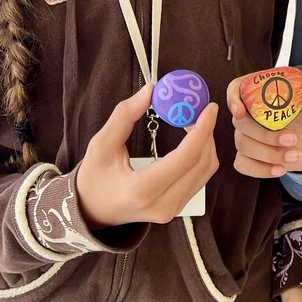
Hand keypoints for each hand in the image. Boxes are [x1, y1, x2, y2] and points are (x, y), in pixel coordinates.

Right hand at [77, 84, 218, 229]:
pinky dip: (201, 155)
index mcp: (142, 190)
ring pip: (205, 172)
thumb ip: (125, 116)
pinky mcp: (177, 208)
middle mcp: (163, 205)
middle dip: (206, 132)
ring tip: (191, 122)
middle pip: (202, 164)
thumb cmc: (94, 178)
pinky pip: (200, 178)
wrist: (93, 211)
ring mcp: (172, 210)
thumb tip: (150, 90)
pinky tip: (191, 139)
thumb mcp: (101, 145)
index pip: (185, 158)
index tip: (209, 107)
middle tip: (198, 108)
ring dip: (205, 143)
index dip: (203, 130)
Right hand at [227, 75, 301, 177]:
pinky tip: (280, 170)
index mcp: (266, 91)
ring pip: (242, 144)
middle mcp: (254, 112)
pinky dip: (259, 170)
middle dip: (264, 135)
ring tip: (296, 156)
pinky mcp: (255, 155)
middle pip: (240, 122)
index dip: (233, 98)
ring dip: (267, 154)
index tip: (240, 112)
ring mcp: (252, 134)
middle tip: (293, 139)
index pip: (237, 88)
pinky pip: (242, 163)